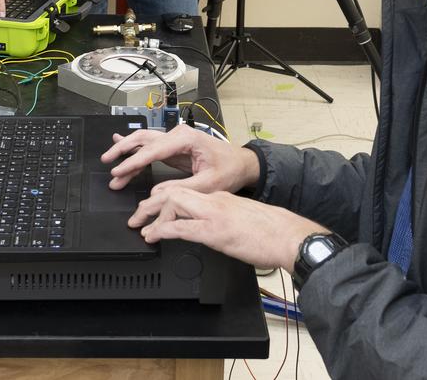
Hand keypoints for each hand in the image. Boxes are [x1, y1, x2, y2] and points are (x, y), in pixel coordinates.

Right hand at [101, 125, 259, 193]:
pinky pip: (149, 147)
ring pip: (144, 142)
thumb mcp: (208, 184)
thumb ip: (182, 189)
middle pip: (144, 139)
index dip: (133, 161)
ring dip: (126, 152)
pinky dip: (134, 148)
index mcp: (187, 139)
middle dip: (123, 151)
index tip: (118, 170)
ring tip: (111, 165)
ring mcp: (175, 139)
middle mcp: (179, 135)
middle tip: (107, 162)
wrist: (241, 164)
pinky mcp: (173, 147)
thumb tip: (157, 194)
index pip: (154, 149)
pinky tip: (118, 143)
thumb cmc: (229, 170)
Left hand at [132, 186, 325, 271]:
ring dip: (152, 215)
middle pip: (174, 192)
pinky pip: (180, 227)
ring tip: (141, 227)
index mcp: (220, 197)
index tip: (152, 209)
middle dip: (150, 203)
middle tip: (137, 216)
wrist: (289, 237)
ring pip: (173, 203)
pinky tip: (153, 236)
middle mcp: (214, 201)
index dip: (163, 198)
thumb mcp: (241, 219)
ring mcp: (213, 214)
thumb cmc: (270, 231)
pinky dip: (162, 230)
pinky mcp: (214, 232)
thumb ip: (222, 218)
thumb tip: (205, 227)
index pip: (185, 190)